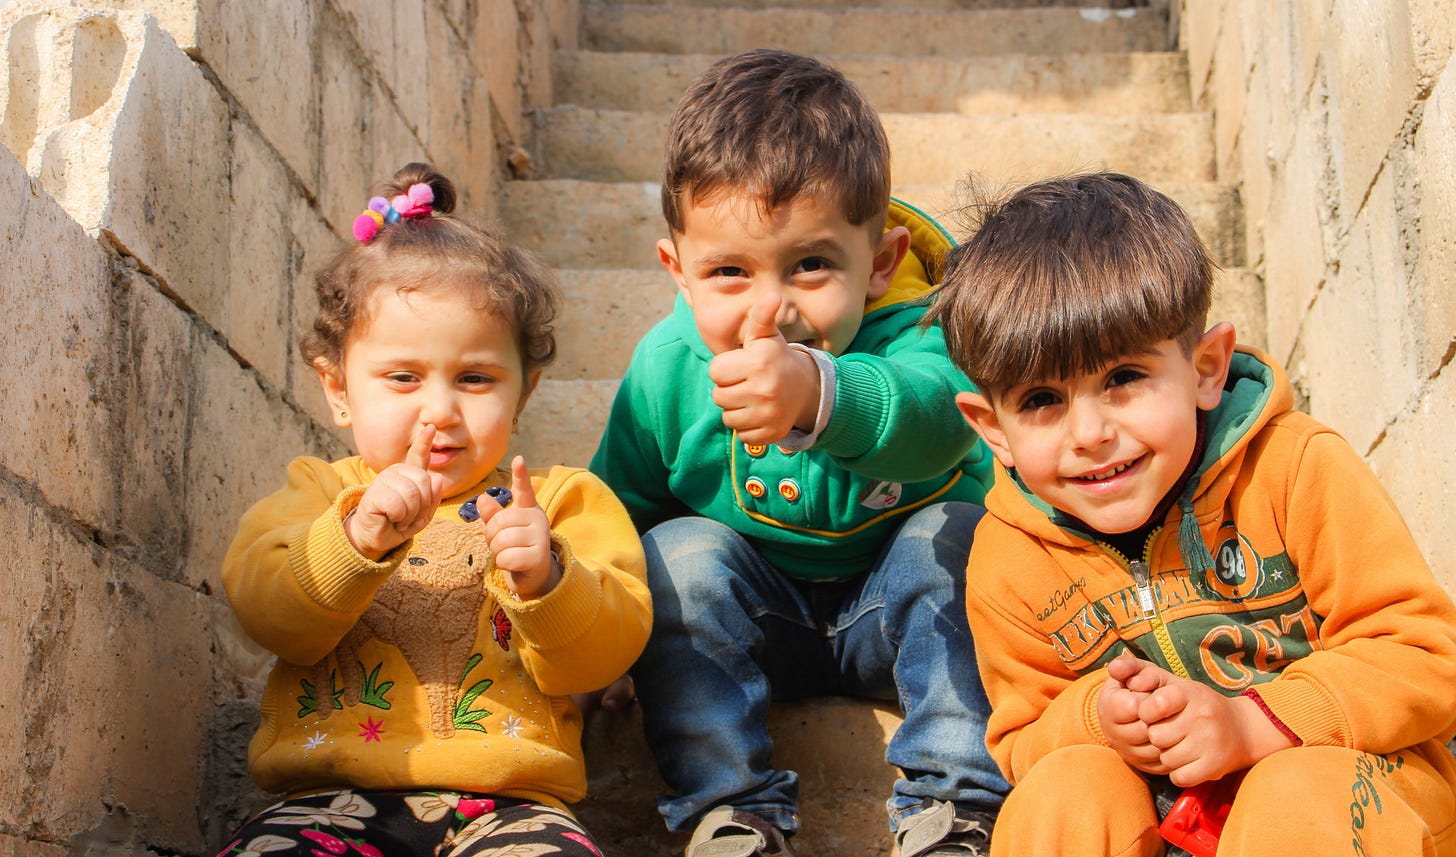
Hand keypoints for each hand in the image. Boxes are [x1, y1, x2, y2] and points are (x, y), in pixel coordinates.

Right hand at [346, 424, 443, 559]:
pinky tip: (391, 519)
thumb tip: (437, 478)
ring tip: (400, 518)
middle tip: (409, 516)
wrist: (376, 538)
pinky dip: (399, 518)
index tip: (431, 427)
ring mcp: (383, 480)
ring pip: (412, 494)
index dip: (424, 442)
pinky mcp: (374, 493)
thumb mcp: (422, 513)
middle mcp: (395, 472)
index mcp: (408, 474)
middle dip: (423, 505)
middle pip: (425, 481)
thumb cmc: (399, 523)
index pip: (418, 456)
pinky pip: (398, 505)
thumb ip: (432, 497)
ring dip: (410, 514)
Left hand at [472, 455, 558, 598]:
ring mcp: (541, 537)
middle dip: (492, 537)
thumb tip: (482, 498)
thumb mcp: (503, 529)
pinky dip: (503, 563)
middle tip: (502, 544)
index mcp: (528, 508)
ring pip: (501, 541)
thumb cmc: (515, 547)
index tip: (518, 459)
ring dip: (497, 551)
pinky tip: (513, 563)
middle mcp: (538, 519)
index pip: (524, 489)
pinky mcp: (539, 556)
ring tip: (508, 553)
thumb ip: (492, 514)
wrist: (533, 575)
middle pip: (499, 522)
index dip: (520, 474)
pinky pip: (507, 557)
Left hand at [708, 293, 819, 443]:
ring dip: (736, 410)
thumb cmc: (776, 358)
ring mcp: (768, 414)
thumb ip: (761, 316)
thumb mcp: (767, 336)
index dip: (725, 368)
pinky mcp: (771, 434)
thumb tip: (772, 296)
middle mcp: (764, 389)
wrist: (807, 388)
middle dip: (729, 390)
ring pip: (728, 418)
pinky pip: (742, 436)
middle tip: (747, 383)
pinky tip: (760, 414)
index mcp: (758, 363)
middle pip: (718, 397)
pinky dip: (748, 427)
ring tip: (752, 398)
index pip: (715, 371)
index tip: (741, 366)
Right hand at [1097, 654, 1168, 772]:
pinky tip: (1176, 735)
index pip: (1132, 707)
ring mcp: (1128, 753)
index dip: (1148, 698)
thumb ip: (1127, 666)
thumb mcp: (1135, 671)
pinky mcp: (1144, 766)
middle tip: (1166, 708)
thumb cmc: (1140, 686)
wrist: (1141, 710)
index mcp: (1107, 709)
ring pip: (1156, 749)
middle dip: (1160, 717)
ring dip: (1170, 734)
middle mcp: (1113, 735)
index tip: (1152, 693)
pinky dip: (1175, 749)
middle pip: (1145, 730)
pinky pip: (1164, 763)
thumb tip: (1116, 668)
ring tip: (1170, 720)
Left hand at [1139, 678, 1294, 786]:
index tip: (1152, 714)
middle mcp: (1202, 716)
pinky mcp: (1215, 766)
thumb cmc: (1196, 704)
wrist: (1243, 730)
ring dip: (1168, 756)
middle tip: (1171, 731)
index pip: (1152, 706)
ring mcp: (1210, 742)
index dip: (1145, 713)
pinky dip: (1179, 773)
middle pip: (1156, 737)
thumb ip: (1140, 672)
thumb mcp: (1171, 682)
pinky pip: (1179, 777)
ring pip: (1166, 759)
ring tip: (1181, 745)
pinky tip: (1188, 761)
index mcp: (1189, 693)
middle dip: (1157, 737)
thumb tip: (1114, 667)